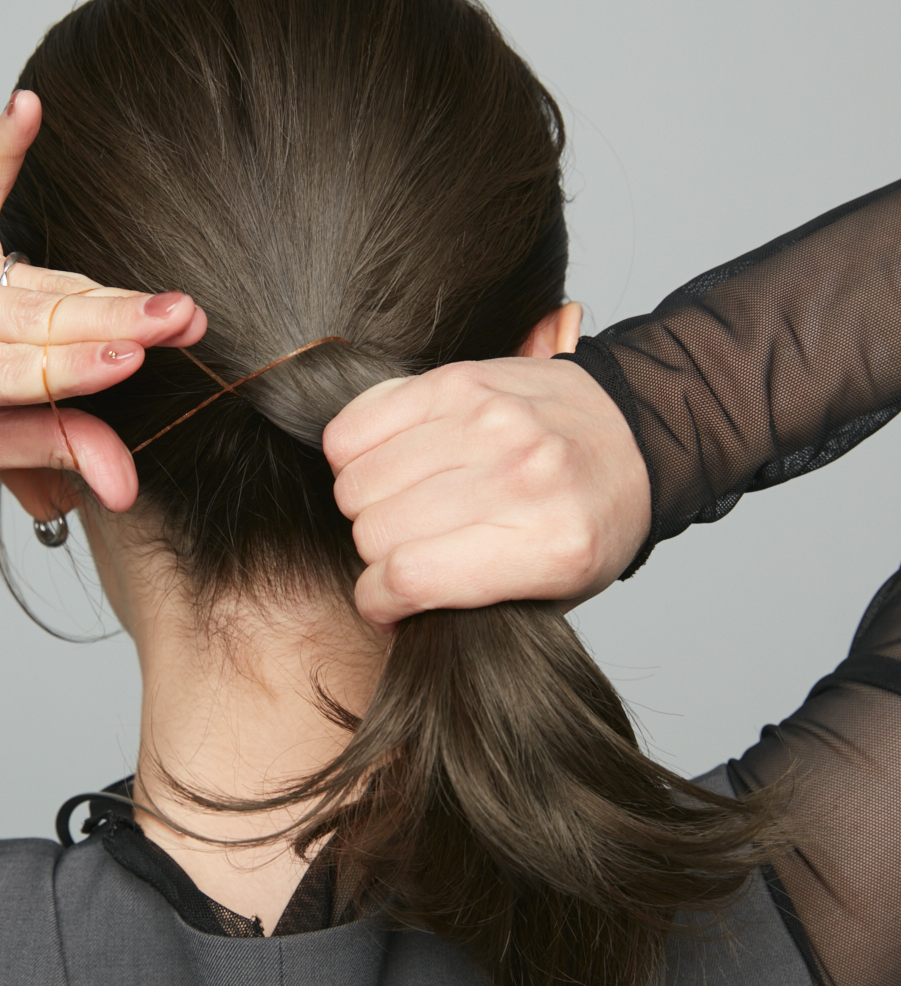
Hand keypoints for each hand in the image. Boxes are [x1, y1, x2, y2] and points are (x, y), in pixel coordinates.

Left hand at [0, 90, 205, 510]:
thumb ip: (47, 454)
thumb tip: (124, 487)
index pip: (5, 370)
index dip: (71, 366)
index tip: (136, 358)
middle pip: (26, 314)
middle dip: (113, 320)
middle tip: (181, 319)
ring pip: (31, 278)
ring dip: (105, 294)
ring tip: (168, 306)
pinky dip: (4, 147)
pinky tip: (27, 109)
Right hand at [324, 357, 650, 627]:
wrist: (634, 433)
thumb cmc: (589, 518)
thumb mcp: (554, 590)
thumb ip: (471, 602)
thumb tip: (388, 603)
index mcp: (549, 545)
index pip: (410, 577)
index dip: (377, 600)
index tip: (383, 602)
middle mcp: (519, 476)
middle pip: (376, 529)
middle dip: (375, 553)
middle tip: (402, 551)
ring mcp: (487, 420)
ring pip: (357, 478)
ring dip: (363, 503)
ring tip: (396, 506)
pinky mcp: (457, 381)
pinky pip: (354, 426)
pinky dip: (350, 454)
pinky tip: (383, 465)